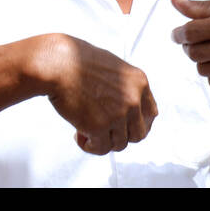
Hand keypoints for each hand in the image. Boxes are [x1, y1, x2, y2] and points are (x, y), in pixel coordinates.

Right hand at [37, 34, 157, 154]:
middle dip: (121, 135)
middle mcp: (133, 99)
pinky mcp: (99, 127)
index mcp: (139, 82)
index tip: (125, 127)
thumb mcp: (114, 68)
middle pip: (139, 134)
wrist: (58, 63)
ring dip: (103, 141)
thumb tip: (127, 111)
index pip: (151, 114)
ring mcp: (118, 114)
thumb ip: (125, 88)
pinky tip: (79, 135)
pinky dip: (90, 146)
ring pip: (119, 144)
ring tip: (86, 130)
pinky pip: (101, 149)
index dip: (138, 124)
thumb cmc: (79, 61)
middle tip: (105, 131)